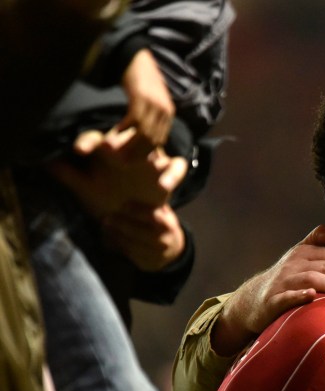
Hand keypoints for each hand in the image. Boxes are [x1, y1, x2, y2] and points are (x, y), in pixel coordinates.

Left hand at [48, 128, 186, 217]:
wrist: (133, 219)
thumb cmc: (106, 198)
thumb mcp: (85, 188)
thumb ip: (67, 175)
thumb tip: (43, 160)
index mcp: (107, 151)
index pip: (96, 138)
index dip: (88, 141)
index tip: (79, 150)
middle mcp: (130, 150)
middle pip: (131, 134)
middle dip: (124, 140)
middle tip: (113, 150)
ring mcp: (151, 159)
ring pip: (157, 144)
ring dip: (152, 151)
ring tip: (144, 165)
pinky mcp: (168, 172)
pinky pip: (178, 166)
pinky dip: (174, 173)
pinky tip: (165, 185)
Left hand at [102, 203, 184, 271]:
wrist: (174, 250)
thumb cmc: (161, 225)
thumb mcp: (162, 213)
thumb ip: (150, 204)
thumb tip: (130, 188)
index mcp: (167, 225)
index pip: (152, 217)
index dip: (137, 211)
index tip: (124, 205)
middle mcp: (163, 241)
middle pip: (138, 232)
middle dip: (121, 224)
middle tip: (106, 218)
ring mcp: (156, 254)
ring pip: (131, 245)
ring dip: (115, 236)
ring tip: (105, 227)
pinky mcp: (147, 263)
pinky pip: (128, 255)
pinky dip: (116, 246)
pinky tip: (108, 239)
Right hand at [118, 48, 174, 151]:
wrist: (136, 57)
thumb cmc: (140, 81)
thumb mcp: (149, 102)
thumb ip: (148, 118)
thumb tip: (140, 136)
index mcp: (168, 114)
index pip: (159, 141)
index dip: (146, 153)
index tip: (132, 161)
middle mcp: (165, 111)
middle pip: (153, 140)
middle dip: (137, 153)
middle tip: (121, 161)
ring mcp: (155, 104)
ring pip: (144, 133)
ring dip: (129, 144)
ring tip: (115, 150)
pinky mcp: (142, 96)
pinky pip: (134, 120)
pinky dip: (124, 129)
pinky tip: (114, 133)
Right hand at [212, 225, 324, 355]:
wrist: (253, 299)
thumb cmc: (287, 279)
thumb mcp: (301, 257)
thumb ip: (318, 241)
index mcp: (305, 252)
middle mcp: (295, 263)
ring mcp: (283, 281)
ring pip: (312, 279)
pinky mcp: (272, 300)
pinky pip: (285, 297)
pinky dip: (298, 296)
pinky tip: (312, 297)